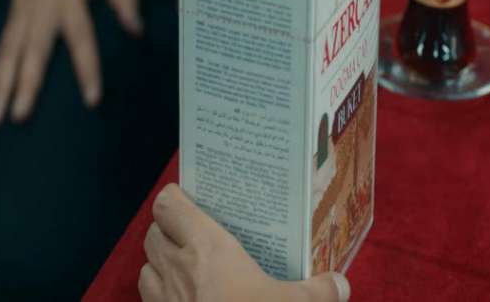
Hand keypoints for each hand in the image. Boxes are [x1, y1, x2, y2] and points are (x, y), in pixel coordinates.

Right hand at [0, 0, 141, 125]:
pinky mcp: (12, 13)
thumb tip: (136, 31)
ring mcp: (21, 11)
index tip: (92, 99)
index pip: (80, 40)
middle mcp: (40, 7)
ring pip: (7, 53)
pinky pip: (1, 47)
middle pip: (32, 52)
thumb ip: (126, 0)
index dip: (87, 70)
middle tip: (20, 117)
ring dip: (0, 86)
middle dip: (25, 86)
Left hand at [140, 183, 350, 301]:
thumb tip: (342, 285)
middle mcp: (175, 266)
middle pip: (154, 231)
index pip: (170, 205)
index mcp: (206, 248)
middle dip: (169, 228)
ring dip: (161, 260)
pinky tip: (186, 298)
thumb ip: (320, 292)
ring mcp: (160, 297)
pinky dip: (161, 291)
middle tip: (195, 231)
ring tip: (187, 264)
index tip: (192, 197)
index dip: (176, 197)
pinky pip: (149, 296)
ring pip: (147, 264)